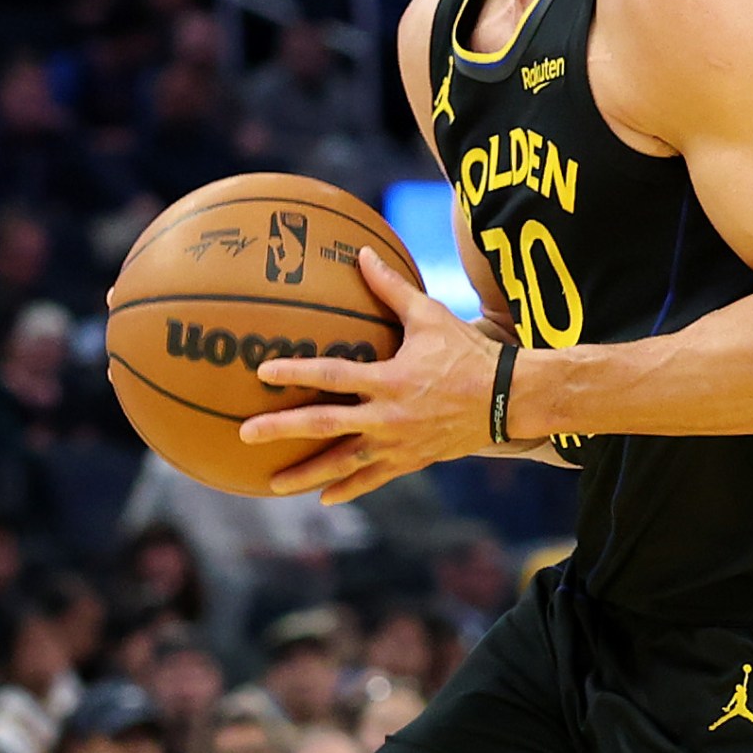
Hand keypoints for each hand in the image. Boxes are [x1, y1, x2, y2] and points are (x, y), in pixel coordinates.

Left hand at [245, 247, 501, 502]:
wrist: (507, 398)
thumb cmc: (468, 353)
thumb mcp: (429, 315)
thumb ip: (391, 288)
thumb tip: (363, 253)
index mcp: (388, 379)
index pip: (332, 375)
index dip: (296, 371)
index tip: (261, 372)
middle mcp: (387, 416)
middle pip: (324, 425)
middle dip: (282, 429)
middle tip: (245, 434)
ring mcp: (398, 443)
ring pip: (343, 463)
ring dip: (306, 475)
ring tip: (272, 485)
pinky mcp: (411, 460)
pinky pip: (374, 479)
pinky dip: (348, 489)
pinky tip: (324, 498)